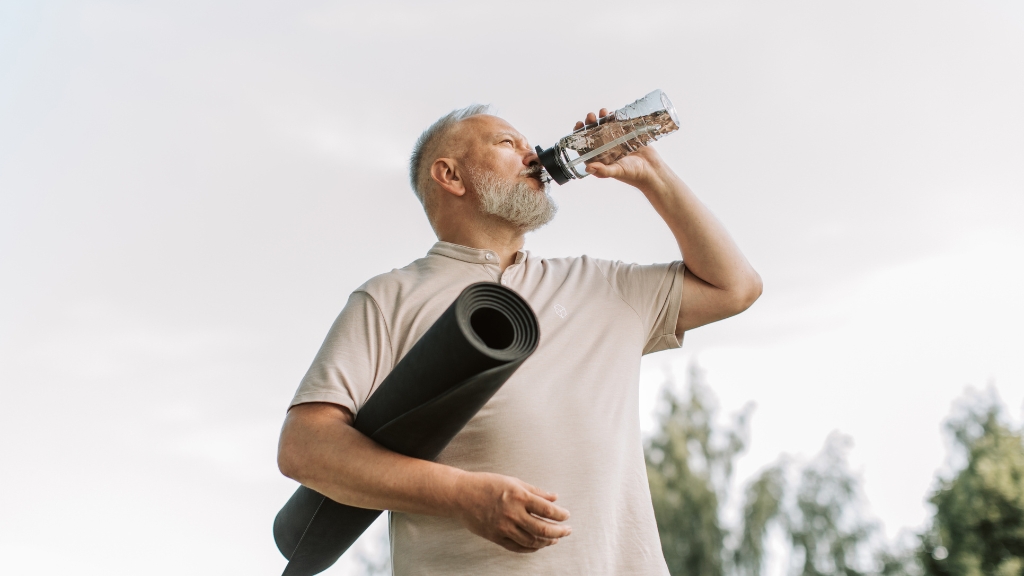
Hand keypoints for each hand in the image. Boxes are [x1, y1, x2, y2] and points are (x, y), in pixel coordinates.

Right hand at [450, 471, 571, 552]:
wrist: (461, 495)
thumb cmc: (486, 484)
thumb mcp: (513, 481)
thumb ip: (535, 491)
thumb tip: (554, 498)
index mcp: (519, 497)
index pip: (548, 511)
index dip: (561, 516)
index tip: (567, 516)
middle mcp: (513, 514)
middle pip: (543, 529)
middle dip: (559, 532)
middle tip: (567, 531)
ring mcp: (504, 527)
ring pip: (531, 541)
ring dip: (546, 542)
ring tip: (554, 539)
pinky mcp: (496, 537)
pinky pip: (517, 547)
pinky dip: (530, 548)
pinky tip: (537, 545)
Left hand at [574, 108, 671, 191]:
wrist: (653, 170)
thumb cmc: (634, 174)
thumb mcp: (617, 172)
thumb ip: (603, 171)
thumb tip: (588, 168)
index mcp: (599, 159)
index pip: (585, 146)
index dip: (579, 136)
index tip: (578, 125)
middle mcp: (605, 150)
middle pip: (593, 134)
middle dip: (590, 124)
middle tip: (591, 116)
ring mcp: (615, 142)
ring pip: (604, 128)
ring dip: (601, 119)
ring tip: (602, 112)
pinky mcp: (626, 136)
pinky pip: (617, 125)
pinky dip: (614, 118)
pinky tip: (612, 113)